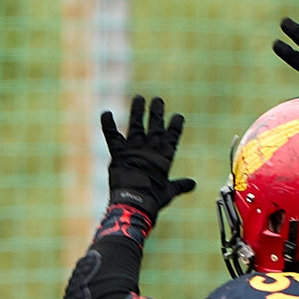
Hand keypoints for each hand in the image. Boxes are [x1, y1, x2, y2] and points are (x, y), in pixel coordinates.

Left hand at [99, 95, 195, 219]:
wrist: (135, 200)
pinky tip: (106, 112)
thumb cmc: (154, 198)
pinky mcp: (118, 152)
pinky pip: (112, 135)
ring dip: (137, 110)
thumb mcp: (169, 191)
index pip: (173, 135)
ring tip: (139, 98)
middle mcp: (150, 147)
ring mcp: (134, 147)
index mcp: (165, 155)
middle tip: (157, 100)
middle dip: (156, 111)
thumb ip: (180, 185)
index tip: (178, 116)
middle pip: (155, 124)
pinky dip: (108, 124)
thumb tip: (193, 184)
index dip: (176, 125)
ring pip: (136, 124)